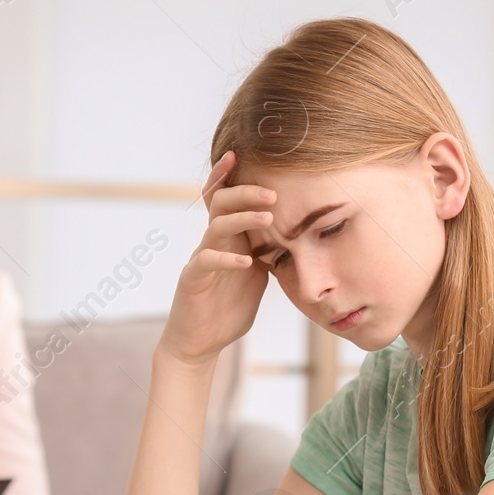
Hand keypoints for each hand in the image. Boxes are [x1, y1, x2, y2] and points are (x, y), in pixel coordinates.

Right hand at [159, 151, 274, 367]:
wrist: (200, 341)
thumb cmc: (228, 306)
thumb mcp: (257, 273)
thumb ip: (269, 251)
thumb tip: (300, 233)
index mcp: (227, 238)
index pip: (226, 198)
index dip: (230, 175)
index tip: (243, 153)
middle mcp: (211, 242)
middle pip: (220, 203)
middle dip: (245, 192)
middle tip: (273, 192)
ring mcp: (200, 260)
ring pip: (216, 227)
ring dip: (242, 218)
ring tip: (268, 217)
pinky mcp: (193, 281)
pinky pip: (206, 262)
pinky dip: (227, 259)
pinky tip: (247, 262)